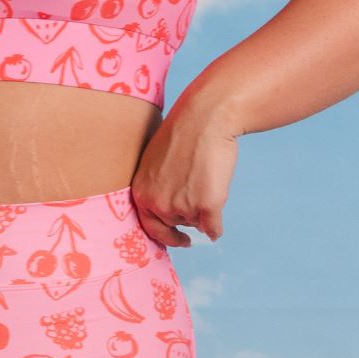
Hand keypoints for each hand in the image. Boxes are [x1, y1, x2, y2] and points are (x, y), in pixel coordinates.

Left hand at [130, 95, 240, 246]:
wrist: (205, 118)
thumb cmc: (183, 134)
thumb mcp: (154, 162)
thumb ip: (156, 187)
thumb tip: (167, 208)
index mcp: (141, 193)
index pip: (150, 226)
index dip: (166, 235)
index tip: (179, 239)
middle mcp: (158, 205)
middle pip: (175, 224)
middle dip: (186, 215)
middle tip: (197, 202)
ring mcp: (182, 207)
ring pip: (195, 223)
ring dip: (202, 211)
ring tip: (206, 180)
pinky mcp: (206, 206)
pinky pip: (213, 228)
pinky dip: (216, 228)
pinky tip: (217, 224)